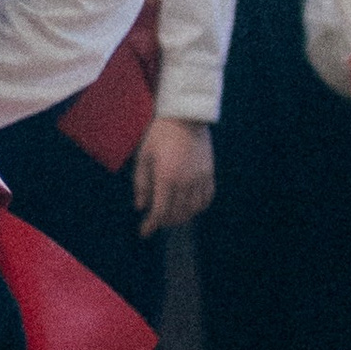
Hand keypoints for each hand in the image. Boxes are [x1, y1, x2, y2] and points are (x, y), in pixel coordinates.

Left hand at [131, 114, 214, 236]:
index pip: (160, 211)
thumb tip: (141, 207)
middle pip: (177, 214)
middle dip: (164, 221)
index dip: (151, 225)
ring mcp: (200, 178)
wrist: (185, 116)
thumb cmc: (159, 135)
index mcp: (167, 177)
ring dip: (181, 217)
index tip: (144, 233)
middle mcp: (186, 181)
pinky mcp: (209, 173)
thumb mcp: (144, 157)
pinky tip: (190, 207)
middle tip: (156, 221)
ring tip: (171, 216)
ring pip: (193, 209)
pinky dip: (198, 207)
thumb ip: (141, 184)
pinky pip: (207, 198)